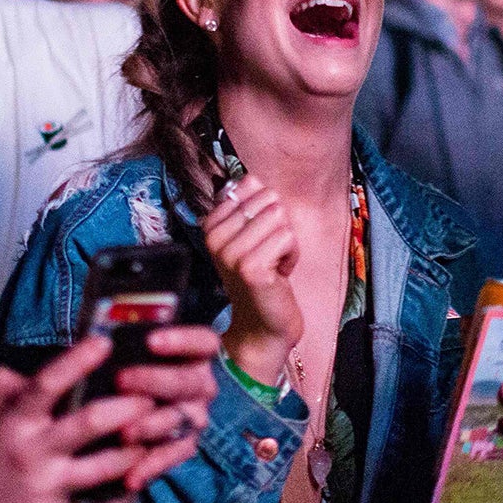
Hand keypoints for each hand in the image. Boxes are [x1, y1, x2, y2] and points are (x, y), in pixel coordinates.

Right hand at [0, 337, 154, 502]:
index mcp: (11, 424)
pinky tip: (135, 476)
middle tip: (152, 395)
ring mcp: (46, 490)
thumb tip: (27, 369)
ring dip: (135, 449)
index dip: (78, 360)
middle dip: (128, 406)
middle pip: (90, 423)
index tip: (105, 342)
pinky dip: (116, 487)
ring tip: (155, 435)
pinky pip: (95, 499)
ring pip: (106, 466)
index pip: (47, 384)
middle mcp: (31, 454)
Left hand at [111, 326, 220, 488]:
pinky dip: (152, 466)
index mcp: (193, 356)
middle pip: (190, 382)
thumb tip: (99, 337)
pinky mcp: (184, 446)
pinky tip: (131, 476)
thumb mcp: (126, 354)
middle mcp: (200, 386)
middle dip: (156, 380)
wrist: (117, 414)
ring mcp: (194, 417)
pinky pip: (173, 457)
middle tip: (121, 379)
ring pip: (181, 420)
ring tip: (125, 433)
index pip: (205, 343)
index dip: (184, 340)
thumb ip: (123, 347)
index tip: (151, 340)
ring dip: (153, 425)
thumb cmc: (123, 370)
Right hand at [203, 174, 302, 386]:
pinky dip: (292, 256)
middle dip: (280, 225)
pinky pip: (288, 237)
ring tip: (274, 264)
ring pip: (281, 217)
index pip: (253, 185)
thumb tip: (251, 179)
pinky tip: (279, 274)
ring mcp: (231, 253)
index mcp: (211, 224)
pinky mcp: (251, 268)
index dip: (267, 211)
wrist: (262, 324)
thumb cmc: (262, 275)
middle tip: (269, 253)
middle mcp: (215, 237)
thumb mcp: (250, 235)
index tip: (259, 239)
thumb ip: (249, 204)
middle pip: (270, 199)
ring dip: (287, 242)